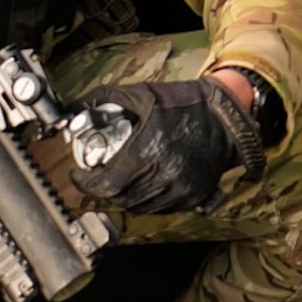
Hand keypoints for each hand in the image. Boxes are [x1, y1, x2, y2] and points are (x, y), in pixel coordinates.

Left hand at [69, 72, 269, 215]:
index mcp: (149, 152)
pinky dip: (145, 199)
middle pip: (119, 197)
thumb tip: (73, 106)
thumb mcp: (144, 94)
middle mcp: (164, 176)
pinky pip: (160, 207)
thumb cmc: (186, 104)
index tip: (78, 174)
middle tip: (96, 175)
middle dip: (102, 187)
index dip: (86, 182)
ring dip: (122, 195)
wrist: (227, 117)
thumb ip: (106, 99)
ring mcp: (180, 190)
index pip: (106, 183)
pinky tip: (142, 182)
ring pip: (139, 205)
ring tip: (118, 178)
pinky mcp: (193, 197)